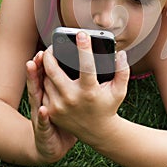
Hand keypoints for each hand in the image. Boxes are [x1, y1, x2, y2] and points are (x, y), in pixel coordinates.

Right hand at [26, 51, 76, 163]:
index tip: (45, 50)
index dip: (43, 62)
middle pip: (37, 80)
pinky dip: (43, 116)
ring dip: (33, 82)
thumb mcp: (62, 97)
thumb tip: (76, 62)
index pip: (45, 74)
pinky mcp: (44, 130)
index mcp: (49, 91)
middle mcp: (43, 100)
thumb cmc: (63, 117)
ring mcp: (42, 114)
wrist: (56, 145)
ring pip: (35, 96)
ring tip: (32, 66)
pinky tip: (45, 110)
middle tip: (38, 54)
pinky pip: (43, 122)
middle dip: (36, 67)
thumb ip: (65, 81)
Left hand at [42, 32, 129, 146]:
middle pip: (54, 70)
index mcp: (90, 92)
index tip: (82, 35)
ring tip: (51, 57)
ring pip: (46, 79)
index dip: (84, 48)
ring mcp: (59, 107)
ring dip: (47, 67)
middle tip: (53, 46)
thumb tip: (121, 53)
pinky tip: (50, 72)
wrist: (97, 131)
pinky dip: (45, 79)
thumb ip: (122, 71)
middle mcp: (72, 99)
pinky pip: (44, 90)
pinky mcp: (51, 112)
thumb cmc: (108, 106)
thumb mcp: (119, 90)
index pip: (86, 66)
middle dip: (50, 55)